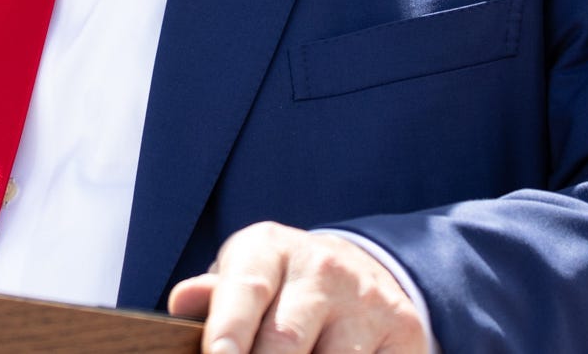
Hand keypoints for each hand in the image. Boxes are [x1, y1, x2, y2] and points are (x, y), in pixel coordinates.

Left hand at [167, 222, 427, 353]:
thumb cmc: (279, 286)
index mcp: (269, 248)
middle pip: (286, 340)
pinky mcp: (404, 333)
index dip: (229, 330)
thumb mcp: (243, 276)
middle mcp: (322, 268)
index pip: (246, 290)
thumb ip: (216, 296)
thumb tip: (183, 303)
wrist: (361, 271)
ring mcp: (367, 300)